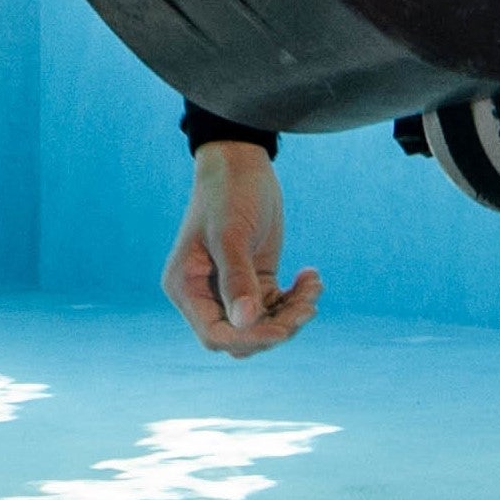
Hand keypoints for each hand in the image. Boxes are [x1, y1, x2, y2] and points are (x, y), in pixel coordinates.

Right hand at [162, 139, 322, 356]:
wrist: (241, 161)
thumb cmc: (228, 193)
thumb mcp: (231, 235)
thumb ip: (237, 279)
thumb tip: (245, 322)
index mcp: (186, 288)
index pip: (215, 334)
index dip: (249, 338)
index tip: (282, 329)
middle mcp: (205, 295)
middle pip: (242, 337)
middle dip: (276, 327)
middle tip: (307, 305)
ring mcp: (231, 289)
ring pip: (264, 325)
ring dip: (292, 312)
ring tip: (313, 285)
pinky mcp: (255, 280)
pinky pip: (277, 307)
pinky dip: (296, 298)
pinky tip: (311, 276)